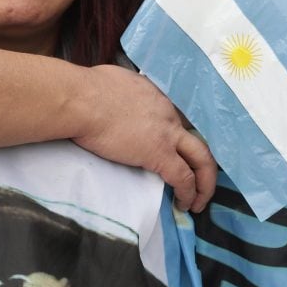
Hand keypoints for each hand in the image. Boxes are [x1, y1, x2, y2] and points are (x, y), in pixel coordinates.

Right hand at [72, 65, 216, 211]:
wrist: (82, 100)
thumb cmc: (86, 90)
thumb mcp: (114, 82)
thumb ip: (122, 92)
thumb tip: (112, 96)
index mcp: (156, 97)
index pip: (177, 119)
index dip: (178, 139)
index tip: (172, 152)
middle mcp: (168, 114)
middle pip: (199, 139)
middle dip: (203, 163)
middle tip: (200, 180)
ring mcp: (167, 134)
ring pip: (202, 159)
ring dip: (205, 182)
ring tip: (198, 200)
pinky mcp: (159, 154)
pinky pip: (183, 178)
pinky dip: (189, 193)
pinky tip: (185, 204)